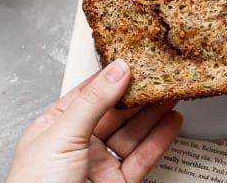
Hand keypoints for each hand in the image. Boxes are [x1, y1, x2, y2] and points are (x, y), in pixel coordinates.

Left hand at [6, 60, 181, 182]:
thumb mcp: (61, 136)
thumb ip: (93, 102)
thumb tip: (117, 70)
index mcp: (56, 127)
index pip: (89, 93)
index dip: (112, 76)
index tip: (135, 59)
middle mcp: (78, 145)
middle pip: (115, 112)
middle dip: (138, 93)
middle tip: (160, 75)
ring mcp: (99, 167)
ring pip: (132, 133)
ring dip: (153, 113)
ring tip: (171, 93)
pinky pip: (142, 159)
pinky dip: (159, 140)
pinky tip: (170, 123)